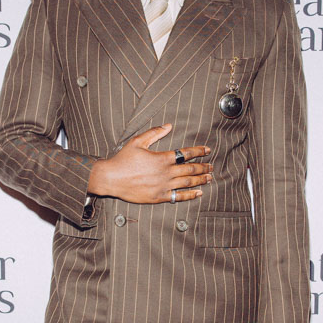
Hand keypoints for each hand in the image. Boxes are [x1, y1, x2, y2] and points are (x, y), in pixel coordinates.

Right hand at [87, 124, 211, 203]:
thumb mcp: (137, 141)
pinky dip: (190, 195)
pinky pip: (179, 197)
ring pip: (188, 183)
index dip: (199, 151)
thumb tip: (169, 126)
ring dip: (200, 180)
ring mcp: (163, 186)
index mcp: (162, 158)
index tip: (207, 150)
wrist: (111, 179)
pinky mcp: (159, 197)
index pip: (186, 153)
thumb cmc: (123, 160)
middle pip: (190, 169)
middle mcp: (166, 173)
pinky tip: (198, 193)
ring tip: (209, 178)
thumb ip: (154, 133)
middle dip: (203, 167)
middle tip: (211, 166)